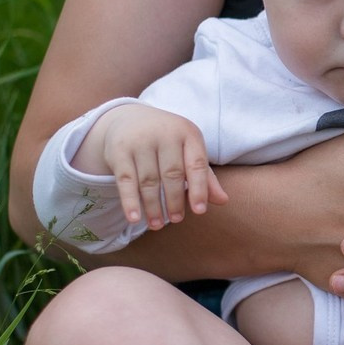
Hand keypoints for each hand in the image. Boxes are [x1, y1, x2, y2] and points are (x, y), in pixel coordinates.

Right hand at [81, 103, 227, 228]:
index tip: (200, 211)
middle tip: (177, 220)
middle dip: (175, 201)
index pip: (196, 164)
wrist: (128, 119)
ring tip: (157, 225)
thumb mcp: (189, 151)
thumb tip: (224, 201)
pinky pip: (126, 180)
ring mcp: (140, 141)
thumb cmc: (168, 141)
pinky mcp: (119, 150)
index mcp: (188, 133)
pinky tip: (134, 218)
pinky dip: (130, 201)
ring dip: (153, 206)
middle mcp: (165, 134)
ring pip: (148, 180)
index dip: (199, 189)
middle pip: (172, 174)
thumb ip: (205, 176)